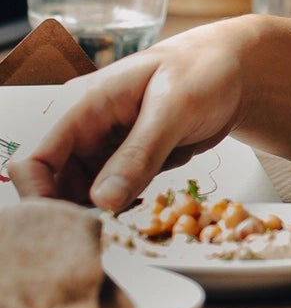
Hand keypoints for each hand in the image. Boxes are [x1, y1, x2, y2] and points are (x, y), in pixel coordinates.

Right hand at [9, 23, 248, 210]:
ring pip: (80, 198)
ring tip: (126, 229)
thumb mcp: (176, 105)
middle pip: (54, 187)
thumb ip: (141, 151)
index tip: (72, 228)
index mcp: (85, 105)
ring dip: (99, 217)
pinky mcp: (125, 165)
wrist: (236, 71)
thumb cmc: (205, 70)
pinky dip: (121, 212)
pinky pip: (110, 198)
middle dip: (75, 215)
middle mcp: (86, 129)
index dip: (41, 198)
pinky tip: (140, 217)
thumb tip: (103, 200)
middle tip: (109, 237)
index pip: (37, 159)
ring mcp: (104, 149)